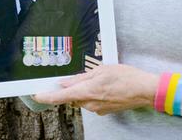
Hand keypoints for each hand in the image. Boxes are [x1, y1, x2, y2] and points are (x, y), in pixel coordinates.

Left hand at [33, 64, 158, 115]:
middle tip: (76, 76)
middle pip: (72, 97)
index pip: (61, 97)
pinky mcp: (105, 110)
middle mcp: (90, 104)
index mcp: (87, 92)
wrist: (144, 90)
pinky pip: (92, 102)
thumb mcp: (101, 70)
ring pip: (82, 99)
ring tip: (98, 77)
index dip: (47, 96)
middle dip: (71, 88)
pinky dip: (93, 93)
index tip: (37, 95)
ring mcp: (98, 109)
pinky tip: (104, 85)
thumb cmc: (125, 77)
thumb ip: (81, 78)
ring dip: (84, 89)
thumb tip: (66, 83)